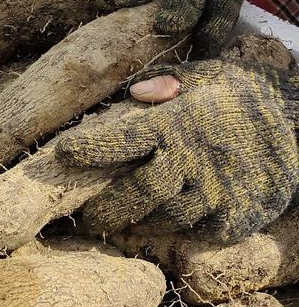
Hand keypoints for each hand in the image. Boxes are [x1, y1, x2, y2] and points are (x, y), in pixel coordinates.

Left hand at [57, 59, 298, 241]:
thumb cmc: (244, 97)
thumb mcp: (209, 74)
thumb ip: (167, 82)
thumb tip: (132, 92)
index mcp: (177, 123)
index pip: (123, 139)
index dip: (90, 149)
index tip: (63, 154)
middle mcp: (192, 160)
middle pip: (137, 192)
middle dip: (106, 207)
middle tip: (88, 215)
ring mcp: (215, 193)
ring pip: (163, 218)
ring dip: (139, 222)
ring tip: (123, 222)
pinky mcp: (235, 218)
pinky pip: (196, 232)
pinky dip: (177, 231)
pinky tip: (165, 226)